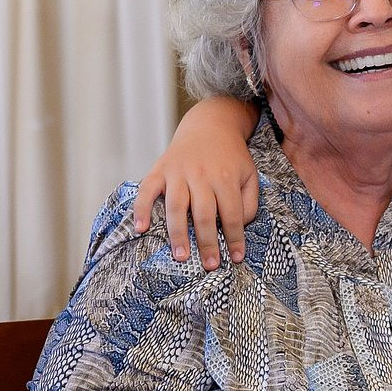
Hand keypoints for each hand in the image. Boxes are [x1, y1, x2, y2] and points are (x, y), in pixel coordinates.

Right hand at [132, 97, 260, 267]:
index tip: (236, 258)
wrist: (211, 124)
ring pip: (177, 207)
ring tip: (182, 257)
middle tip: (210, 265)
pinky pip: (147, 190)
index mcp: (226, 178)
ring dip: (178, 234)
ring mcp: (178, 172)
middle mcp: (202, 175)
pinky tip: (141, 228)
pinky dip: (142, 209)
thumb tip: (239, 226)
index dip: (235, 238)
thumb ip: (249, 202)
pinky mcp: (160, 169)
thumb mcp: (250, 174)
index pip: (232, 215)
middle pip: (204, 215)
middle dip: (207, 243)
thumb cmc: (232, 157)